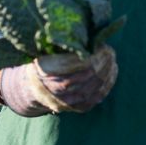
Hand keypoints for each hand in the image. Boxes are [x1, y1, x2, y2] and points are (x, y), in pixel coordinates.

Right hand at [0, 45, 117, 115]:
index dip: (96, 54)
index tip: (100, 45)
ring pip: (98, 84)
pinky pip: (100, 95)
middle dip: (104, 60)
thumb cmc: (42, 66)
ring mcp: (73, 102)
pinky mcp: (80, 108)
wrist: (32, 91)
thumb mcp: (48, 54)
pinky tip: (112, 71)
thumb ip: (66, 48)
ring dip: (109, 69)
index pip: (84, 64)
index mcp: (54, 75)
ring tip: (112, 58)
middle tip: (109, 50)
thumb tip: (89, 36)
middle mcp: (64, 91)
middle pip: (93, 74)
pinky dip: (109, 82)